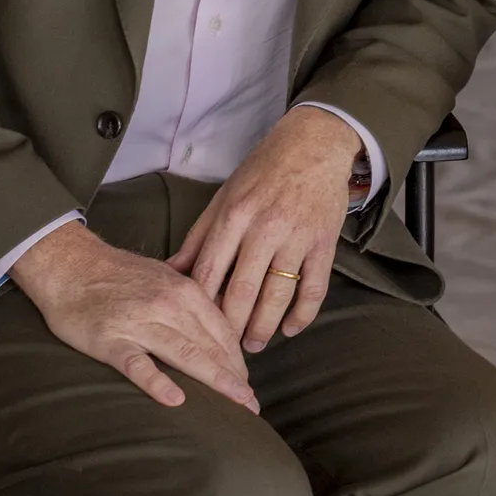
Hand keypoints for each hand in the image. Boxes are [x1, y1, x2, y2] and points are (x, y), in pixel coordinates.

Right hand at [12, 223, 257, 411]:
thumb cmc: (119, 275)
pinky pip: (137, 364)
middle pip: (210, 345)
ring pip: (185, 354)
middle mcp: (168, 305)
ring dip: (215, 380)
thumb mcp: (165, 278)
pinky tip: (176, 400)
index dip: (238, 359)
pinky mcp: (110, 340)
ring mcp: (139, 323)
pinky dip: (157, 382)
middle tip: (253, 404)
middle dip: (235, 376)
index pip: (222, 330)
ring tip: (237, 404)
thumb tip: (217, 328)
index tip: (249, 383)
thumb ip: (191, 301)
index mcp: (185, 291)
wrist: (69, 264)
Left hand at [166, 104, 358, 351]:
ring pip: (278, 294)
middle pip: (242, 291)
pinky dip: (303, 314)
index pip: (210, 271)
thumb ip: (199, 237)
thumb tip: (171, 272)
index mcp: (234, 216)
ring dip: (264, 326)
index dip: (199, 305)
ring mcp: (298, 237)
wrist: (314, 144)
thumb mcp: (223, 197)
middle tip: (222, 351)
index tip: (192, 328)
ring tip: (253, 344)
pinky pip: (315, 287)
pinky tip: (291, 329)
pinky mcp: (325, 243)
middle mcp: (265, 228)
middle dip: (229, 327)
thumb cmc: (263, 171)